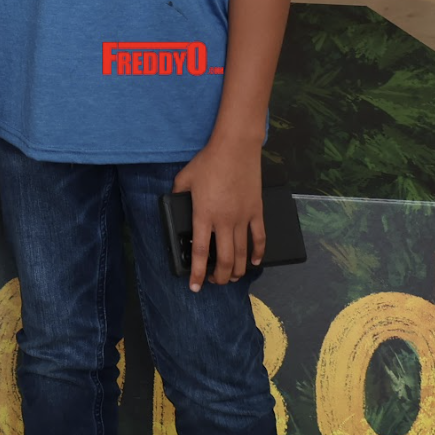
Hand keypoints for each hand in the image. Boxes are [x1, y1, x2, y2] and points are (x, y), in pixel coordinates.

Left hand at [172, 137, 263, 290]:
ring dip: (237, 270)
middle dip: (219, 277)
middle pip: (224, 259)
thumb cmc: (208, 162)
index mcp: (203, 214)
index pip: (199, 251)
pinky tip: (254, 263)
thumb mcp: (184, 179)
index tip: (195, 286)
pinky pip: (259, 238)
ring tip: (231, 277)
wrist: (234, 149)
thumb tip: (175, 203)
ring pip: (242, 253)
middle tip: (215, 282)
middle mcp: (224, 220)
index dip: (197, 272)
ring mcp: (242, 217)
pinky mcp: (256, 212)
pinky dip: (258, 253)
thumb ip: (177, 194)